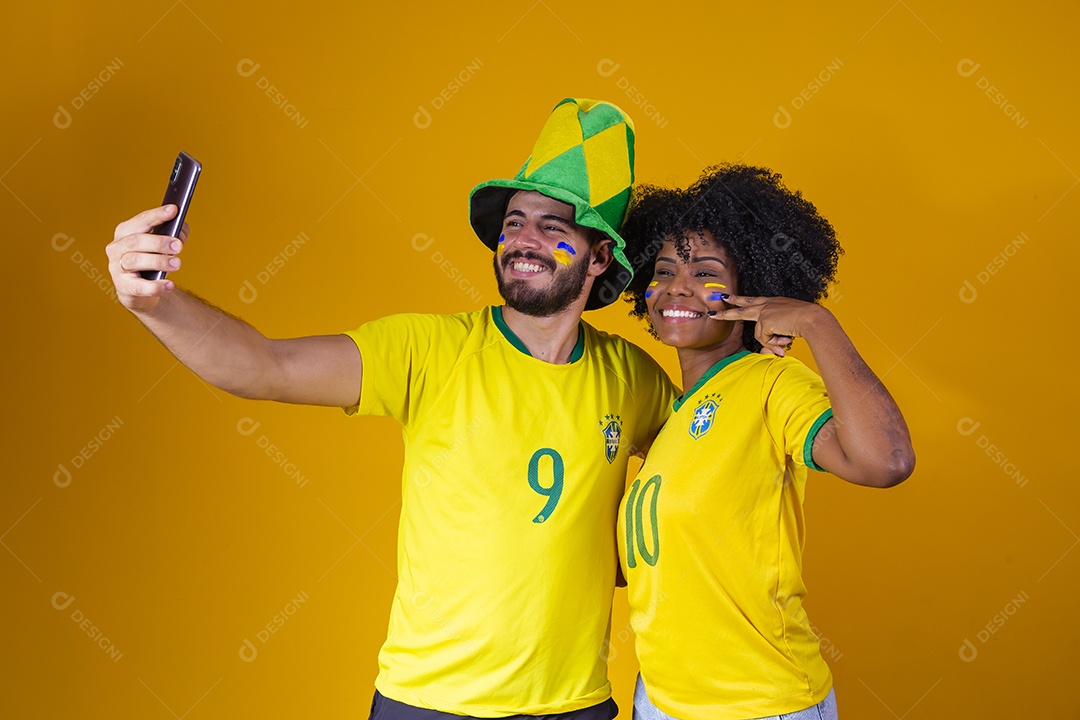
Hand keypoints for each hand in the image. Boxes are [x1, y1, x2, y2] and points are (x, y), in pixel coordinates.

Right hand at [106, 205, 188, 312]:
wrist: (141, 291)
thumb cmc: (151, 261)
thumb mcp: (162, 245)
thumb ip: (174, 234)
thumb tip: (181, 231)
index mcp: (126, 232)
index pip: (141, 220)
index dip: (157, 215)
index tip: (173, 210)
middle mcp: (117, 247)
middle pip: (136, 241)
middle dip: (158, 242)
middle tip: (178, 246)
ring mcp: (117, 268)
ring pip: (135, 261)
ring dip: (158, 261)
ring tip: (177, 264)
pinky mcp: (123, 287)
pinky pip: (139, 287)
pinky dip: (156, 286)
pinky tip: (169, 285)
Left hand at [711, 294, 830, 356]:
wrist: (812, 318)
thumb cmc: (807, 321)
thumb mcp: (789, 325)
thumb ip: (777, 333)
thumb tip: (772, 348)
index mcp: (773, 303)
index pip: (753, 300)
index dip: (740, 300)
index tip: (729, 297)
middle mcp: (767, 305)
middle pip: (742, 308)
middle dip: (727, 311)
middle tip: (713, 311)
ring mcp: (764, 312)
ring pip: (758, 333)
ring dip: (772, 341)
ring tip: (786, 339)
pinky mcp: (764, 321)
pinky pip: (764, 339)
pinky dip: (774, 342)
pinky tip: (784, 337)